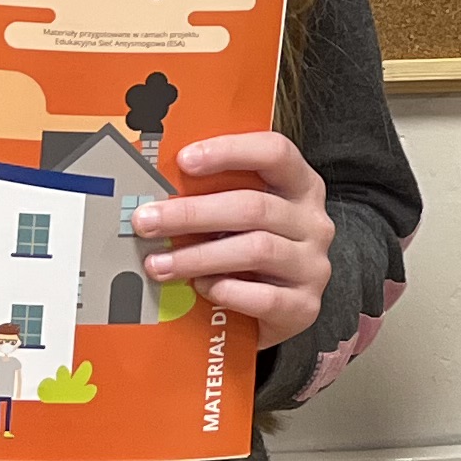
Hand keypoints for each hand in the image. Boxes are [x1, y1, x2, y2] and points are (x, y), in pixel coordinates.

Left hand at [143, 133, 339, 350]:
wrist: (276, 309)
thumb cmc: (248, 250)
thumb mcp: (239, 216)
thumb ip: (214, 195)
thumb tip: (153, 187)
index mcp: (300, 185)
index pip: (275, 152)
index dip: (230, 151)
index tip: (183, 160)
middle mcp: (313, 222)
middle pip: (254, 206)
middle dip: (192, 213)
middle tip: (147, 222)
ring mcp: (312, 265)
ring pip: (256, 250)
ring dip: (199, 256)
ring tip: (159, 264)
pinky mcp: (305, 306)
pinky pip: (264, 297)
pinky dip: (227, 291)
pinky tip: (201, 288)